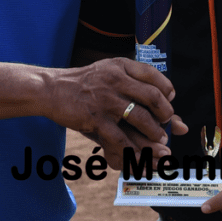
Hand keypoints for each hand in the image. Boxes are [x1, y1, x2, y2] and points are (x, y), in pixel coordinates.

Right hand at [48, 57, 185, 168]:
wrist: (52, 89)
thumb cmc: (84, 83)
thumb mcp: (108, 73)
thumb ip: (132, 82)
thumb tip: (165, 98)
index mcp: (121, 66)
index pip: (154, 75)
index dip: (166, 90)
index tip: (168, 102)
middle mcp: (116, 79)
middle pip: (152, 97)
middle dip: (165, 115)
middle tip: (166, 125)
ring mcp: (106, 99)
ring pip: (140, 119)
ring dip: (154, 134)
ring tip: (159, 142)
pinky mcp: (96, 118)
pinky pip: (120, 138)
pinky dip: (133, 149)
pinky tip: (138, 154)